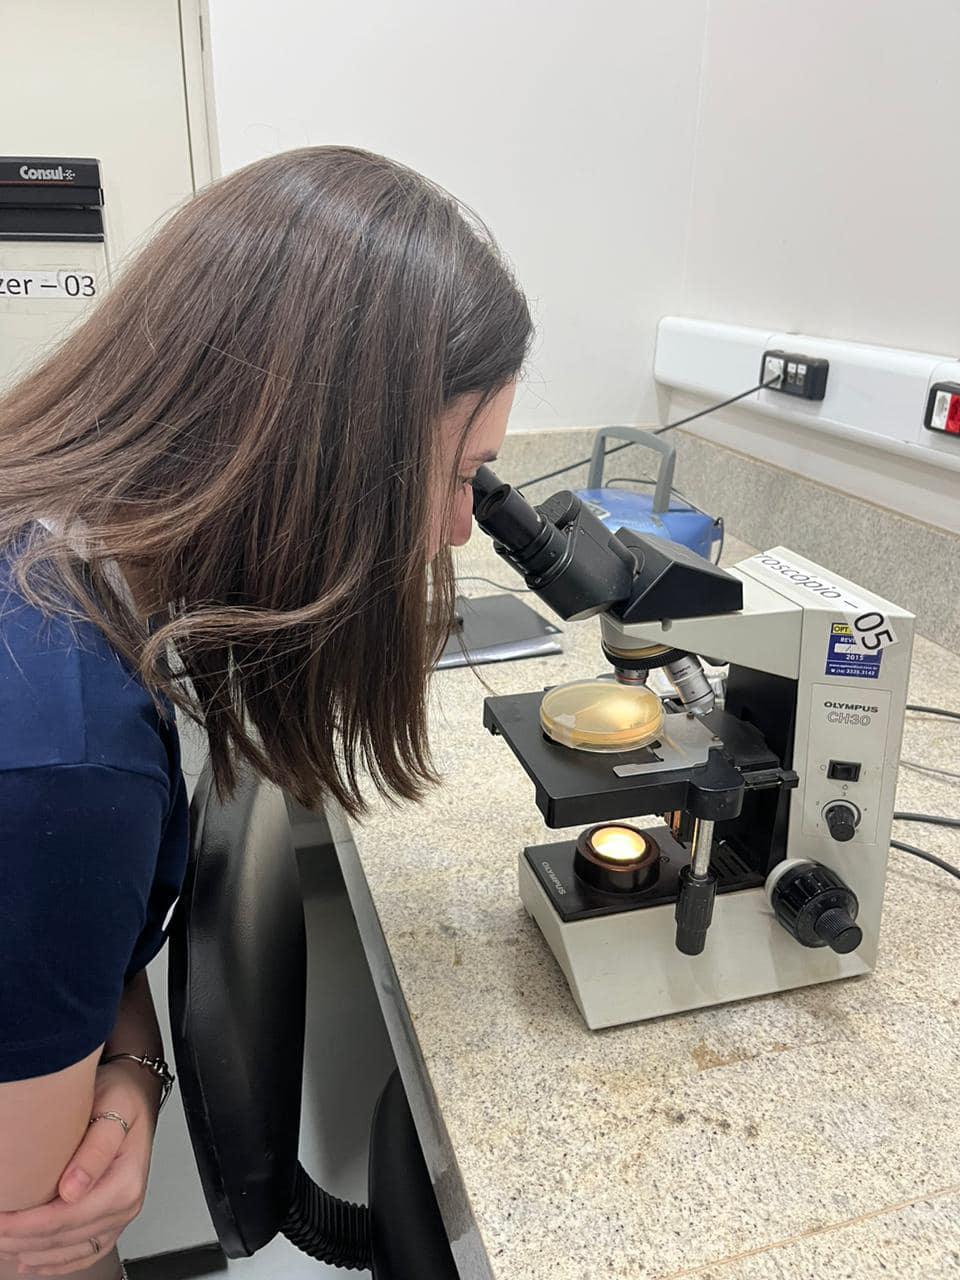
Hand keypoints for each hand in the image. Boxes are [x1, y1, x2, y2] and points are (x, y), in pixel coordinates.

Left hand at [0, 1060, 158, 1275]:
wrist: (136, 1095)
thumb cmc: (123, 1098)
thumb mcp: (114, 1109)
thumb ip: (97, 1149)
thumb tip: (72, 1190)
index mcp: (125, 1183)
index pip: (67, 1218)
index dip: (27, 1225)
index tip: (0, 1219)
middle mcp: (126, 1206)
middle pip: (64, 1238)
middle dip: (22, 1239)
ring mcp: (120, 1217)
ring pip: (70, 1252)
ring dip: (32, 1253)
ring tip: (4, 1243)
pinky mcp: (112, 1220)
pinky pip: (84, 1253)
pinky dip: (56, 1263)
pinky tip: (32, 1261)